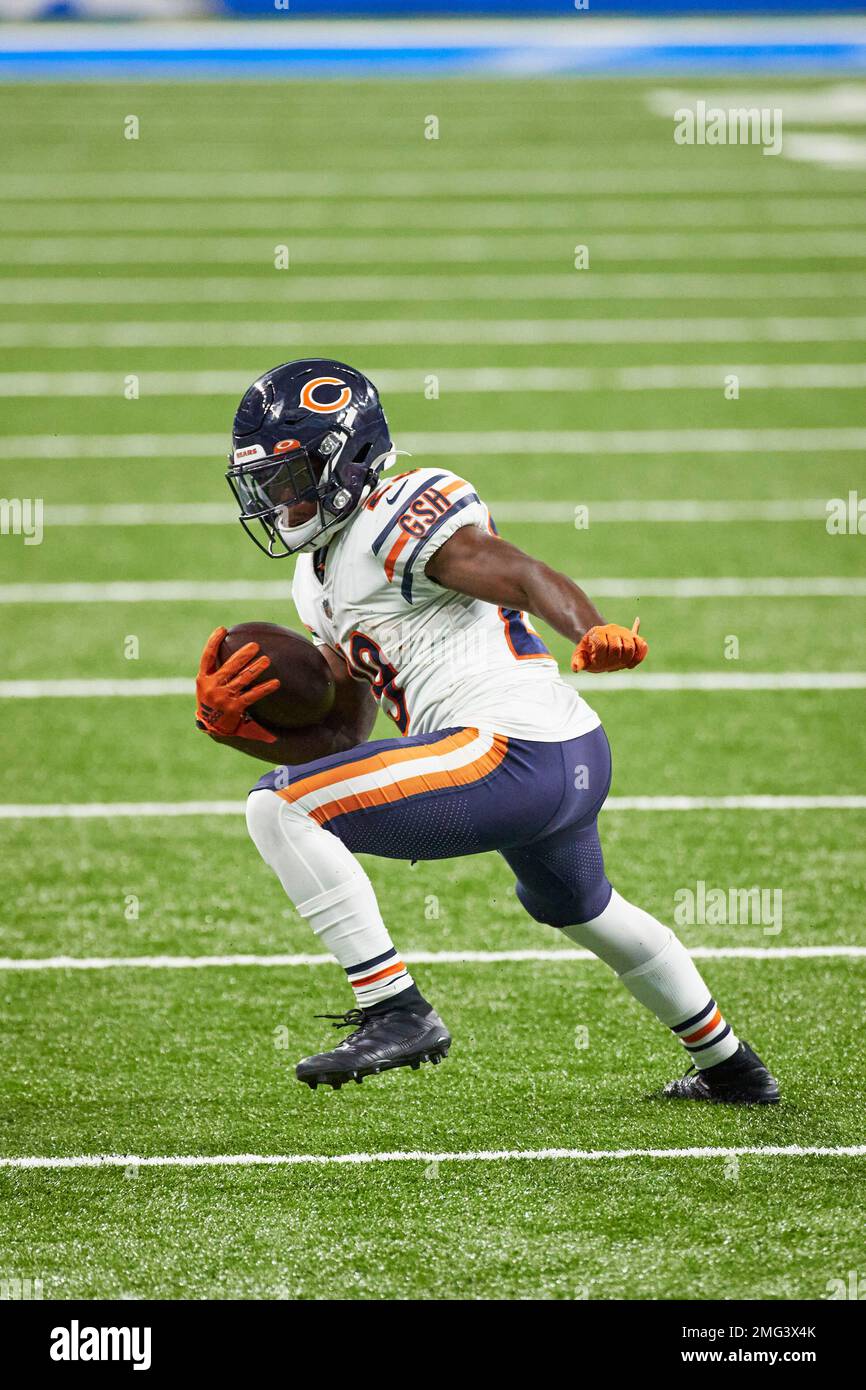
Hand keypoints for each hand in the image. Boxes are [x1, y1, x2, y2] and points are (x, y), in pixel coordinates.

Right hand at [195, 626, 280, 742]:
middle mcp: (212, 686)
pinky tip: (275, 683)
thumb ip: (215, 670)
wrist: (210, 726)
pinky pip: (252, 695)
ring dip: (256, 669)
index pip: (207, 657)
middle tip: (255, 645)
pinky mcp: (235, 707)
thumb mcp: (207, 685)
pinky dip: (264, 688)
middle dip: (243, 655)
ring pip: (242, 679)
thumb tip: (229, 648)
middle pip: (229, 667)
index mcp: (203, 678)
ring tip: (266, 660)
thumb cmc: (211, 700)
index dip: (213, 642)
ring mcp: (223, 697)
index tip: (222, 629)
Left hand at [571, 617, 647, 673]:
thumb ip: (578, 662)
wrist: (598, 641)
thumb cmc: (589, 651)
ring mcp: (624, 633)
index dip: (598, 657)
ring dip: (625, 659)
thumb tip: (577, 668)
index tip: (595, 661)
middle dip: (611, 659)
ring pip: (631, 646)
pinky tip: (630, 665)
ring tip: (619, 664)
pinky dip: (640, 656)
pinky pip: (642, 646)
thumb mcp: (580, 655)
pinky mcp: (634, 638)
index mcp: (597, 633)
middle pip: (617, 647)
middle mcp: (612, 630)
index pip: (601, 645)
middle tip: (607, 664)